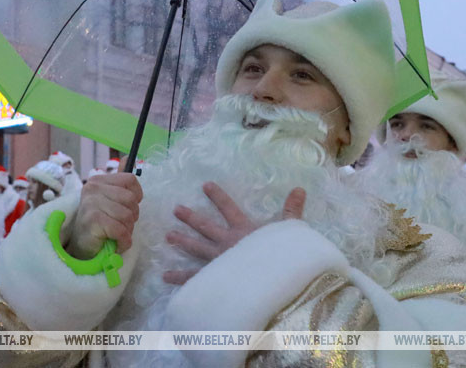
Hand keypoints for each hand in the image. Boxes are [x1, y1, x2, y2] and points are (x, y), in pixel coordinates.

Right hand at [66, 173, 142, 259]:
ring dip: (127, 230)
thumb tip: (129, 157)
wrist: (81, 247)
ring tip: (117, 235)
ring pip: (127, 215)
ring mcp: (91, 203)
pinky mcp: (93, 220)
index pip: (130, 180)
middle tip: (120, 225)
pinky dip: (123, 240)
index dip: (136, 196)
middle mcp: (93, 188)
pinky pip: (120, 229)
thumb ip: (119, 181)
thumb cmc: (98, 224)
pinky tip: (117, 243)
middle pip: (131, 199)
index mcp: (98, 180)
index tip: (128, 207)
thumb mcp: (108, 199)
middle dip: (132, 217)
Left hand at [163, 182, 305, 284]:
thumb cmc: (281, 256)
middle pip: (206, 227)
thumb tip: (299, 189)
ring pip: (196, 248)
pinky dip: (180, 278)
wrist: (270, 280)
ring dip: (182, 241)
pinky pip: (194, 278)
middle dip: (191, 218)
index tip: (205, 185)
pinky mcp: (214, 277)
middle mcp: (227, 242)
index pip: (229, 208)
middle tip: (176, 209)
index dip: (218, 196)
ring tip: (168, 236)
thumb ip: (291, 211)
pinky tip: (165, 276)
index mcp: (243, 230)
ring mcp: (218, 260)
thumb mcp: (290, 232)